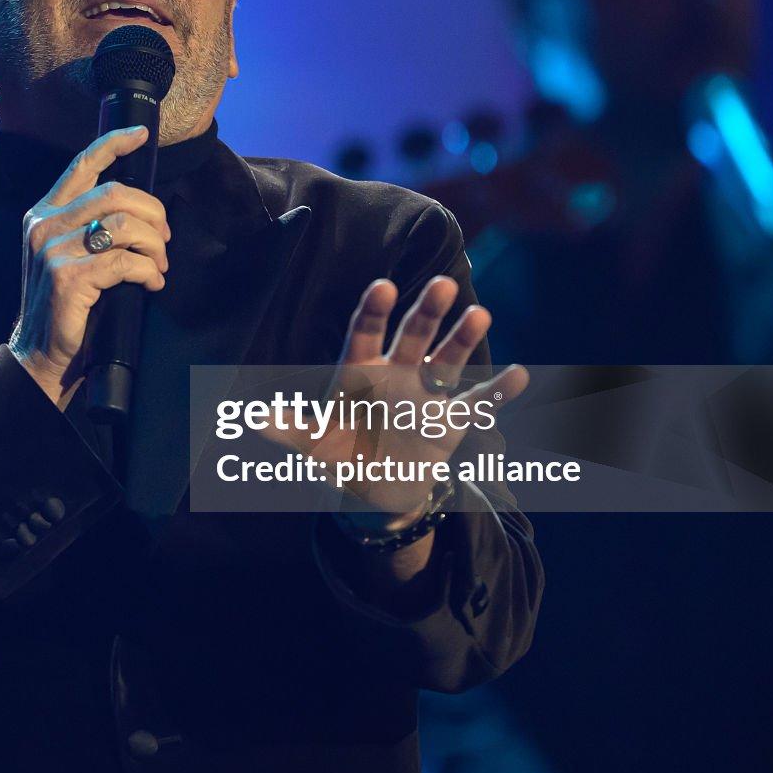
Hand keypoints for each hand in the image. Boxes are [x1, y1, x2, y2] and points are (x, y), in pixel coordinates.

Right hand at [8, 126, 170, 409]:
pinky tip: (152, 284)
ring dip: (155, 245)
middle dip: (153, 213)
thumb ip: (88, 226)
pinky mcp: (68, 277)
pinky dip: (149, 272)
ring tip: (159, 265)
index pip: (81, 165)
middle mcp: (44, 225)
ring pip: (124, 225)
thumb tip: (140, 208)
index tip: (141, 134)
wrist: (40, 355)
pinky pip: (126, 262)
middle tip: (165, 240)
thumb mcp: (67, 255)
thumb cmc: (65, 306)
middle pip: (115, 193)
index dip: (113, 143)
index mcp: (43, 214)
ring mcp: (53, 251)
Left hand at [270, 276, 528, 526]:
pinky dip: (498, 391)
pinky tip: (521, 374)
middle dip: (426, 312)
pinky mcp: (451, 420)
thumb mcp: (314, 445)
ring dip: (463, 337)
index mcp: (359, 371)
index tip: (381, 285)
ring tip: (479, 313)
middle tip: (441, 284)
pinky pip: (478, 402)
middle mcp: (396, 373)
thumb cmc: (340, 456)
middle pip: (412, 336)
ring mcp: (426, 393)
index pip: (365, 334)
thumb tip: (252, 419)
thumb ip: (290, 430)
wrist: (376, 488)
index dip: (372, 311)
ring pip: (447, 358)